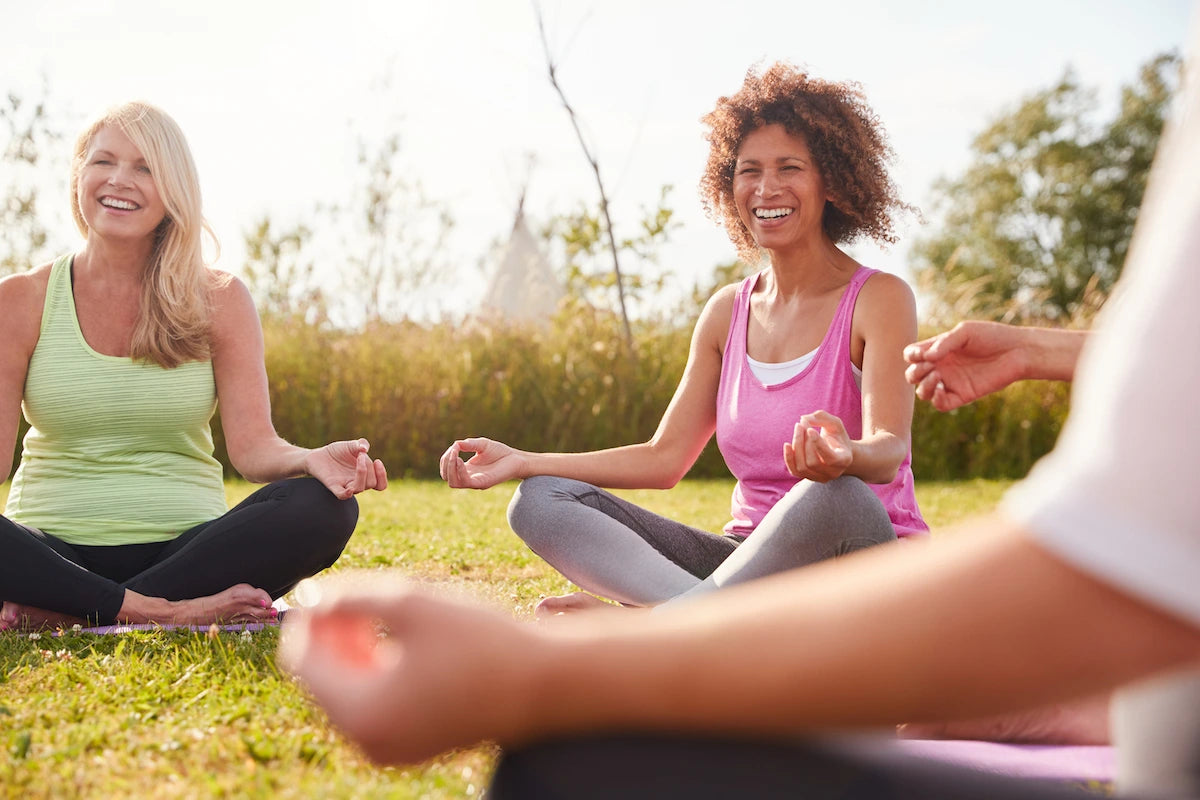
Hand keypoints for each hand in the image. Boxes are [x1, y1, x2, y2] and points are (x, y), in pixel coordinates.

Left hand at [278, 581, 540, 764]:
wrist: (544, 683)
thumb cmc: (480, 640)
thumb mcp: (410, 603)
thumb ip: (351, 596)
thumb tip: (308, 595)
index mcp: (363, 713)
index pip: (303, 659)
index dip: (311, 616)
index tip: (333, 585)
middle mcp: (369, 741)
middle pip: (321, 678)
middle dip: (332, 633)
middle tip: (361, 595)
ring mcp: (391, 749)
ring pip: (346, 691)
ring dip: (352, 650)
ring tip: (382, 613)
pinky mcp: (412, 745)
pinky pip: (372, 706)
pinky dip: (374, 671)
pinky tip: (401, 640)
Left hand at [305, 439, 387, 499]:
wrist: (319, 455)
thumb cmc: (338, 452)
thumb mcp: (351, 445)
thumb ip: (360, 444)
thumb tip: (364, 449)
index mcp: (365, 476)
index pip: (380, 484)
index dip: (382, 475)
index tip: (377, 461)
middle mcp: (356, 482)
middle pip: (371, 483)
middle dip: (370, 467)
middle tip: (360, 454)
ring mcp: (345, 485)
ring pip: (359, 489)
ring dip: (362, 473)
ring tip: (358, 457)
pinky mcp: (333, 486)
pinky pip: (342, 495)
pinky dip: (346, 493)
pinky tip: (349, 488)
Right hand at [439, 437, 523, 489]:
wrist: (518, 459)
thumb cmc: (501, 452)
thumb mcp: (482, 444)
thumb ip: (469, 444)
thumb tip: (455, 445)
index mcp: (467, 469)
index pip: (447, 468)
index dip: (446, 458)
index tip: (454, 447)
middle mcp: (469, 477)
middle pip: (446, 477)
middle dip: (445, 463)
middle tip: (453, 451)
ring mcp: (475, 482)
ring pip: (453, 482)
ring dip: (450, 468)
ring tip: (455, 455)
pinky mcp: (482, 483)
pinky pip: (465, 482)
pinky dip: (460, 471)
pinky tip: (461, 460)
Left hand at [784, 410, 852, 481]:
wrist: (837, 451)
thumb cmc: (836, 436)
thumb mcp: (835, 424)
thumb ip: (822, 417)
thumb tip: (803, 418)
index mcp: (844, 460)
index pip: (830, 458)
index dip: (817, 444)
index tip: (809, 429)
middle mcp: (833, 473)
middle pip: (813, 462)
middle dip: (804, 441)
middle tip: (802, 423)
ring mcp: (820, 478)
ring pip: (802, 467)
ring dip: (797, 446)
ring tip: (798, 428)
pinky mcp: (808, 477)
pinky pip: (794, 471)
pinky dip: (788, 458)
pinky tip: (787, 445)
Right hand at [903, 321, 1027, 411]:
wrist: (1018, 351)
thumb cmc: (993, 336)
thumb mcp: (965, 332)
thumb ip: (944, 343)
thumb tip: (926, 358)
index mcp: (939, 350)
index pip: (912, 356)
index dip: (911, 356)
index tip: (920, 353)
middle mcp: (942, 367)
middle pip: (913, 376)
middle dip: (914, 372)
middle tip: (931, 366)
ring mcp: (951, 382)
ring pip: (923, 393)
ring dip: (924, 386)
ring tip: (938, 376)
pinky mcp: (963, 395)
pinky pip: (941, 404)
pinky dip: (935, 399)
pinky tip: (942, 389)